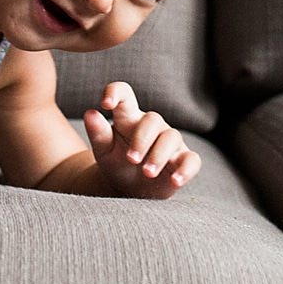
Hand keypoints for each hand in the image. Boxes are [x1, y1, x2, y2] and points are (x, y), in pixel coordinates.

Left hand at [83, 81, 200, 199]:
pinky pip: (192, 160)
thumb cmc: (117, 164)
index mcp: (129, 117)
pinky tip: (176, 180)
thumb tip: (90, 114)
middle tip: (131, 160)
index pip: (125, 94)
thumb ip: (98, 133)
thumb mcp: (104, 151)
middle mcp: (152, 125)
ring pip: (172, 137)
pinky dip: (186, 170)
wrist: (129, 190)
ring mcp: (170, 141)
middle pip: (152, 119)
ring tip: (147, 173)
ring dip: (159, 155)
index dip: (116, 92)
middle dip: (142, 140)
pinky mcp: (183, 160)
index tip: (105, 104)